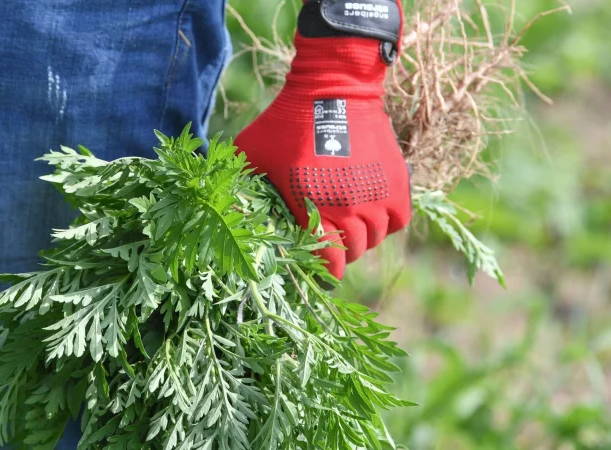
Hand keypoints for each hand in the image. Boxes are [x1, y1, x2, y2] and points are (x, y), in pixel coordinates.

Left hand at [235, 0, 410, 278]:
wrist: (331, 88)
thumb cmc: (285, 122)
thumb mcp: (250, 153)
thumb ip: (235, 181)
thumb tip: (211, 204)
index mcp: (313, 209)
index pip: (327, 261)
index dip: (324, 271)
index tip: (318, 272)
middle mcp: (349, 209)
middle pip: (353, 252)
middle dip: (341, 254)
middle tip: (331, 245)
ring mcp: (376, 196)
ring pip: (376, 238)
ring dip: (364, 238)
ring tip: (351, 229)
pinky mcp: (396, 181)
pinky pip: (399, 220)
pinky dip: (388, 223)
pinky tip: (373, 215)